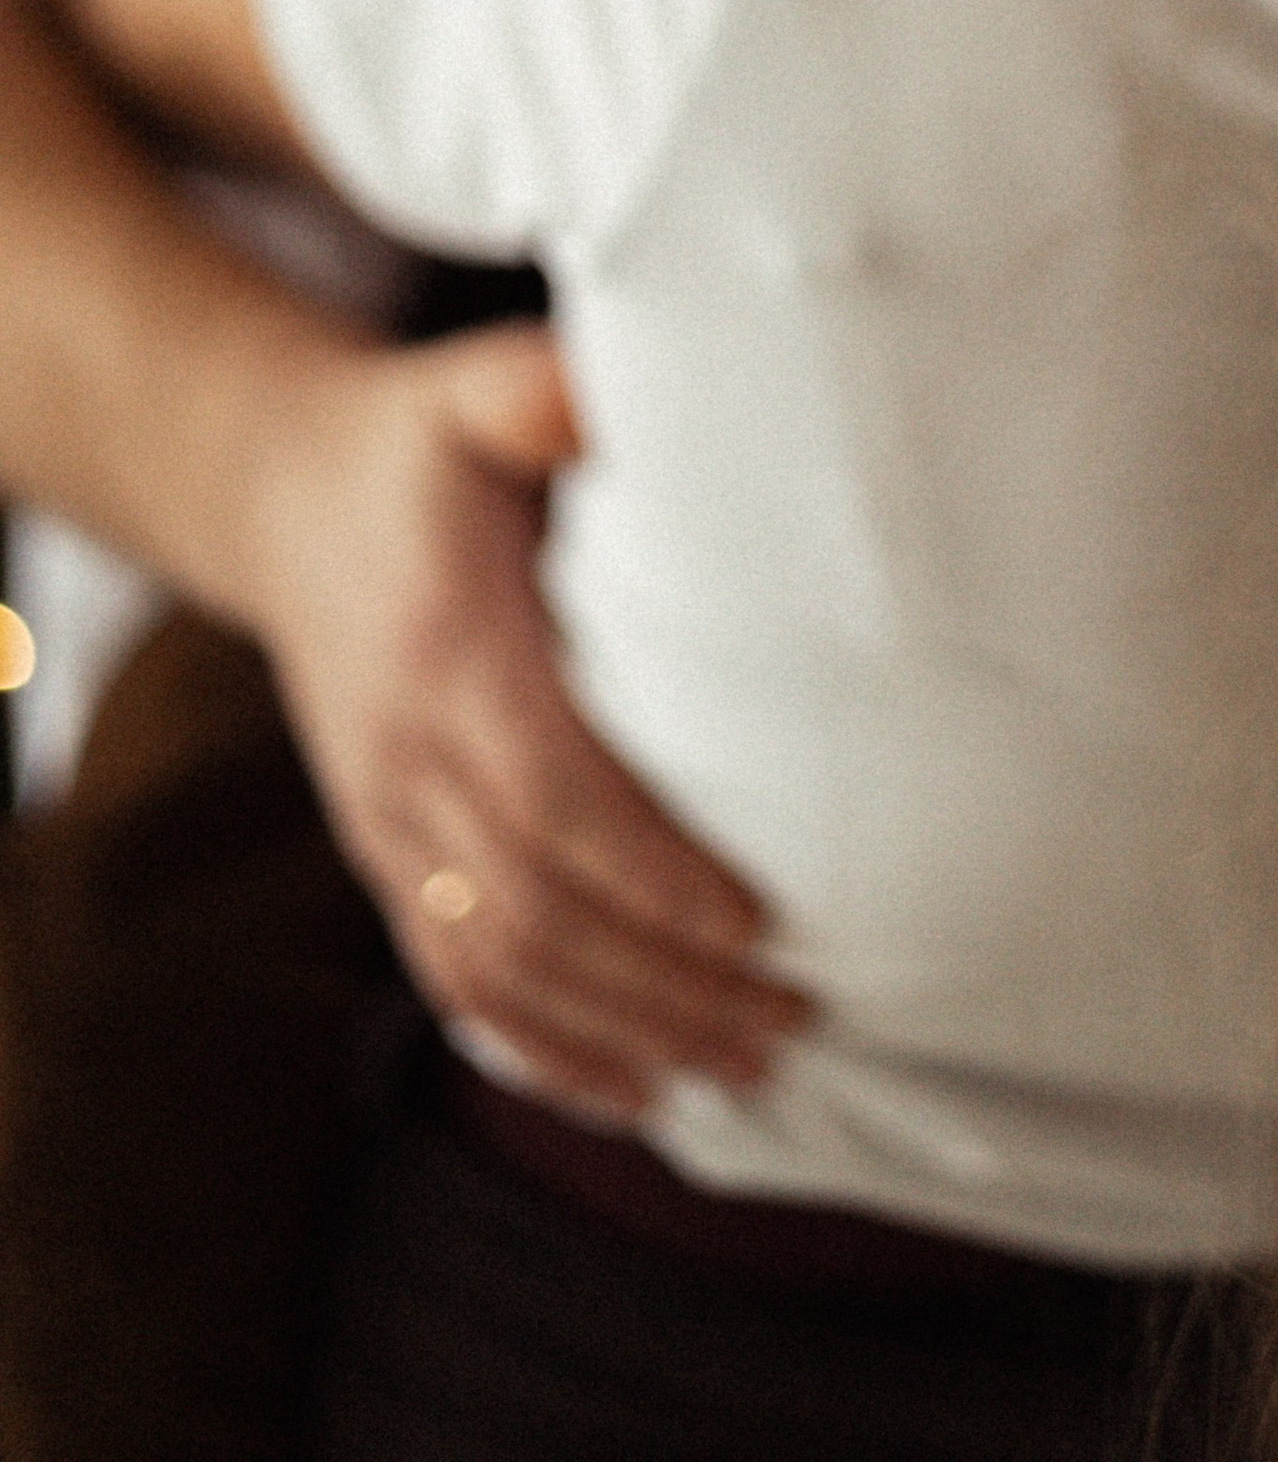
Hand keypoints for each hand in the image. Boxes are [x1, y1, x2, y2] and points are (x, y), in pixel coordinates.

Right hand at [241, 321, 807, 1117]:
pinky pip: (453, 979)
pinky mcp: (387, 854)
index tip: (752, 921)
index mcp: (451, 655)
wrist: (282, 501)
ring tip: (743, 1066)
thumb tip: (626, 392)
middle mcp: (409, 758)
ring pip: (497, 969)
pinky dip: (542, 1048)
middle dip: (664, 983)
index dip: (649, 871)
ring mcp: (390, 820)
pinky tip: (634, 1090)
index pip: (552, 793)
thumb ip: (548, 391)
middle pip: (537, 912)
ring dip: (622, 1033)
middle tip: (791, 1019)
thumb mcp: (475, 392)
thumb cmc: (418, 445)